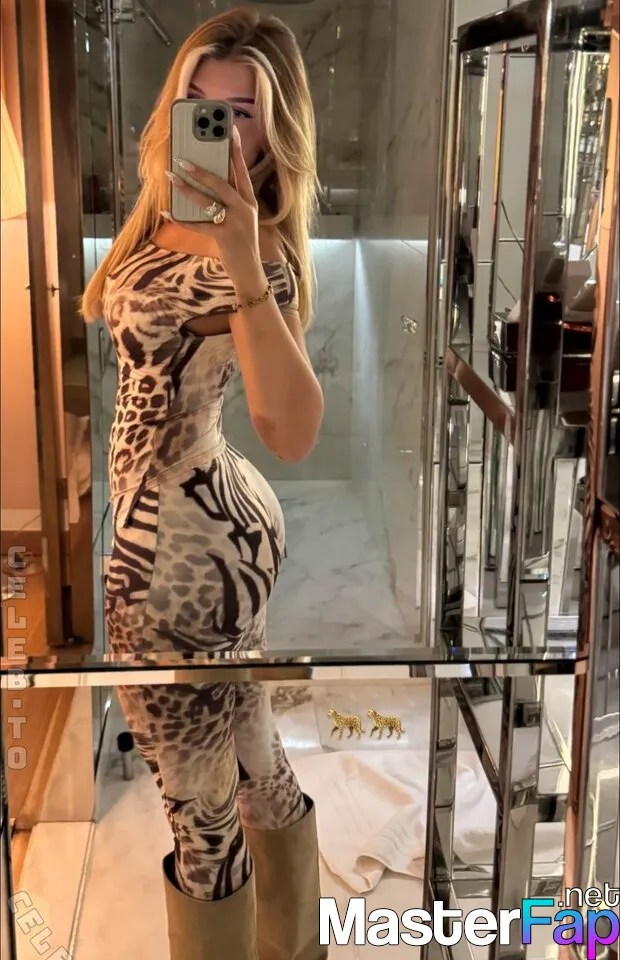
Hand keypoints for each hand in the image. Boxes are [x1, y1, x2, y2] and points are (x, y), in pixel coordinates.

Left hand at [166, 128, 261, 282]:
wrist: (251, 271)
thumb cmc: (241, 243)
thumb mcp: (242, 219)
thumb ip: (229, 201)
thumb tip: (206, 181)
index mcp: (249, 202)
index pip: (242, 171)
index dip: (236, 150)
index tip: (230, 130)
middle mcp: (244, 209)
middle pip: (221, 183)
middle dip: (201, 169)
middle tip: (181, 159)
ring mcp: (235, 223)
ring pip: (208, 200)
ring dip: (186, 188)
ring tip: (171, 177)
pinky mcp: (224, 237)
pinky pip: (198, 224)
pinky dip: (180, 219)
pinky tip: (166, 212)